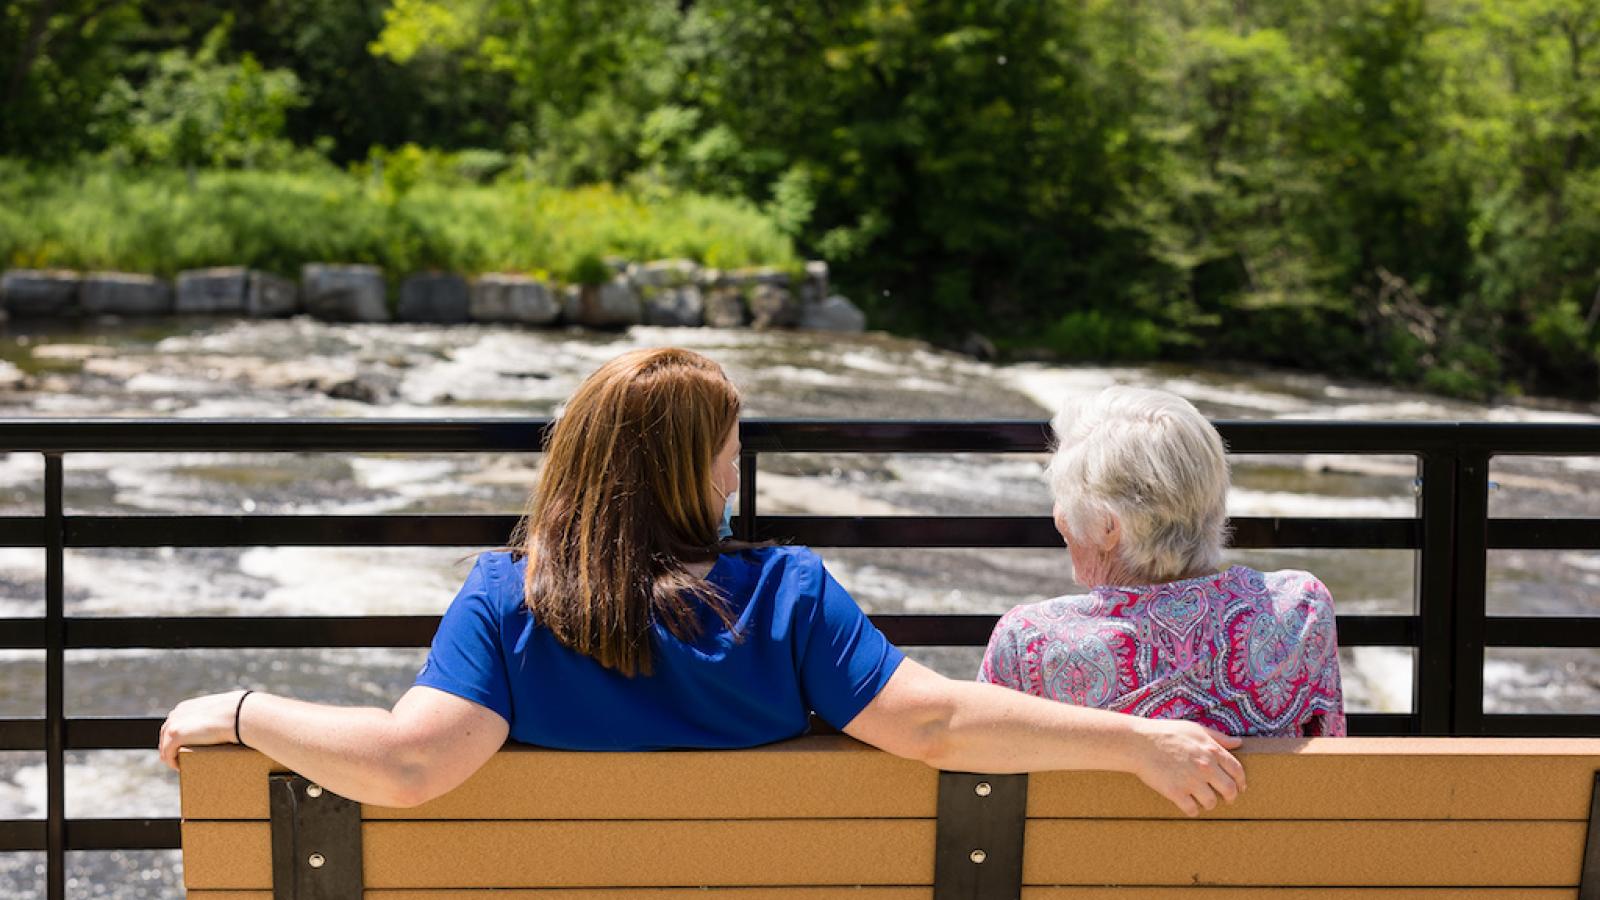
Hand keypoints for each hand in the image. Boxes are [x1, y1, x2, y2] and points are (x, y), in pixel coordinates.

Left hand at [158, 690, 247, 770]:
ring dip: (170, 757)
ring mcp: (174, 724)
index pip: (174, 724)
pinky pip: (167, 754)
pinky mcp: (175, 735)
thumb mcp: (221, 711)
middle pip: (165, 736)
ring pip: (164, 746)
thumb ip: (215, 716)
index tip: (183, 748)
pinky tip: (180, 767)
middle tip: (179, 759)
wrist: (238, 714)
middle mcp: (176, 713)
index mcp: (186, 707)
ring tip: (180, 765)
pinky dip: (172, 763)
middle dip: (170, 748)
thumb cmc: (236, 713)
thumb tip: (228, 722)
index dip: (176, 738)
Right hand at [1129, 719, 1245, 815]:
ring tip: (1203, 800)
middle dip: (1230, 797)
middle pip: (1229, 790)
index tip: (1240, 787)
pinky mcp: (1176, 792)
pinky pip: (1192, 809)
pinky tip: (1188, 805)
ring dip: (1209, 803)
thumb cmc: (1166, 732)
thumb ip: (1218, 737)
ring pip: (1211, 802)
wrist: (1138, 742)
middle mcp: (1205, 767)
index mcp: (1211, 750)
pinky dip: (1192, 810)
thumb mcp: (1195, 729)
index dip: (1241, 782)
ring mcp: (1191, 781)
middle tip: (1226, 799)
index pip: (1237, 771)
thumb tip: (1239, 743)